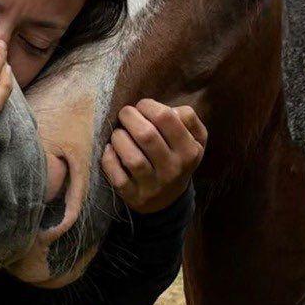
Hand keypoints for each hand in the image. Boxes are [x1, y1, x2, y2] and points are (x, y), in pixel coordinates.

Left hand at [100, 99, 206, 213]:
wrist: (169, 198)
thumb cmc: (178, 157)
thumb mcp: (195, 138)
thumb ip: (188, 117)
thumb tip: (169, 109)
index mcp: (189, 150)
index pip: (165, 117)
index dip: (148, 105)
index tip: (142, 107)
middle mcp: (173, 169)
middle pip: (146, 135)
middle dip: (129, 117)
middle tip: (125, 114)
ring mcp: (153, 185)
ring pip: (132, 158)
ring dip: (119, 138)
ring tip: (119, 133)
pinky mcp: (134, 196)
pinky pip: (117, 177)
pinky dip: (109, 159)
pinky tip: (110, 150)